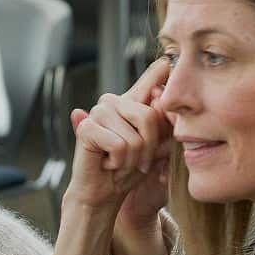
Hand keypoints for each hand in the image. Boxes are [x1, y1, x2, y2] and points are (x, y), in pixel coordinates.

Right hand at [67, 58, 172, 217]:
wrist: (104, 193)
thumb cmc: (130, 170)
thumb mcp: (157, 146)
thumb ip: (164, 124)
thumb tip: (160, 100)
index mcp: (134, 101)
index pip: (155, 73)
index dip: (163, 72)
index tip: (168, 61)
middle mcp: (114, 101)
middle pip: (149, 117)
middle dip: (147, 149)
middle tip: (136, 159)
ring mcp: (98, 112)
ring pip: (134, 137)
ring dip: (131, 160)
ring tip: (119, 162)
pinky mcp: (86, 127)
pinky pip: (119, 146)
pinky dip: (118, 162)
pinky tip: (106, 163)